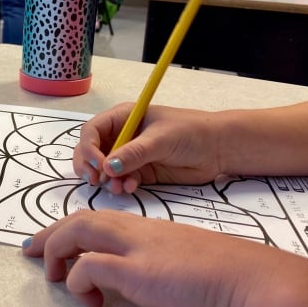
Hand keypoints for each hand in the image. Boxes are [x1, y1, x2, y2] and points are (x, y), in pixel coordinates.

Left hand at [22, 210, 285, 306]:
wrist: (271, 291)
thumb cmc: (246, 286)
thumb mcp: (199, 272)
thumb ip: (173, 272)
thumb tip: (161, 288)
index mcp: (158, 231)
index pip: (105, 219)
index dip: (74, 228)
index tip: (55, 243)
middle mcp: (144, 233)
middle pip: (82, 218)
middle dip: (50, 234)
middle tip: (30, 253)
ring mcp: (141, 250)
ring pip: (78, 231)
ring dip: (56, 253)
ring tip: (53, 278)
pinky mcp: (140, 273)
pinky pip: (88, 267)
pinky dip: (77, 282)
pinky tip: (92, 304)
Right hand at [72, 103, 222, 193]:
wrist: (218, 149)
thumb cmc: (191, 132)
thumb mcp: (160, 139)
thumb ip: (134, 153)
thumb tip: (108, 167)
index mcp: (122, 118)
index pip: (92, 132)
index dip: (89, 149)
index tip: (99, 166)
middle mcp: (121, 135)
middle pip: (91, 151)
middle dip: (90, 167)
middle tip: (96, 181)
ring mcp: (130, 155)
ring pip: (104, 169)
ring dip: (106, 180)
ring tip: (118, 188)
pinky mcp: (140, 172)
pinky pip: (121, 180)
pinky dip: (122, 186)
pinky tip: (132, 187)